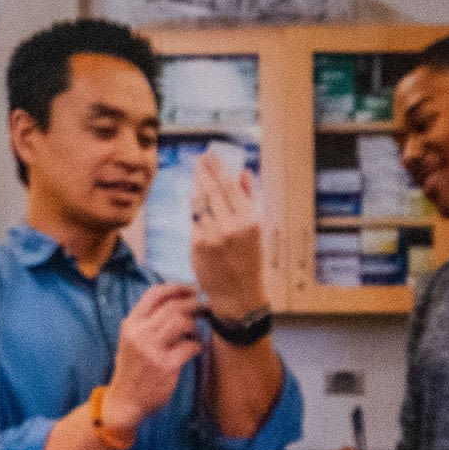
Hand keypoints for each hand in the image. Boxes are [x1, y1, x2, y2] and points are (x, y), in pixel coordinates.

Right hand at [107, 284, 203, 430]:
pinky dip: (197, 346)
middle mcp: (139, 333)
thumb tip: (178, 301)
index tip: (192, 290)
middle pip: (173, 306)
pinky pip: (190, 346)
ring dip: (195, 325)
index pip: (154, 294)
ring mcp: (151, 349)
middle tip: (205, 308)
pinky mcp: (165, 366)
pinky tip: (195, 350)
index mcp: (130, 324)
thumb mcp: (132, 340)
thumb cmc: (133, 369)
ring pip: (181, 322)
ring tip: (195, 333)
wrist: (125, 401)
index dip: (177, 288)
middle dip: (194, 304)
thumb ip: (147, 322)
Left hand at [186, 152, 268, 321]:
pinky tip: (193, 199)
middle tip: (198, 158)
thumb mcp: (255, 229)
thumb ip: (248, 200)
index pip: (230, 187)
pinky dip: (193, 209)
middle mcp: (230, 226)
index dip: (218, 169)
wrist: (237, 294)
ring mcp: (211, 235)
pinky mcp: (196, 244)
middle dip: (203, 172)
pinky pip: (192, 220)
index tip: (211, 155)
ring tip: (196, 173)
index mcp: (249, 220)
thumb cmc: (248, 260)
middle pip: (212, 191)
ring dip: (196, 188)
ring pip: (199, 204)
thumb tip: (243, 173)